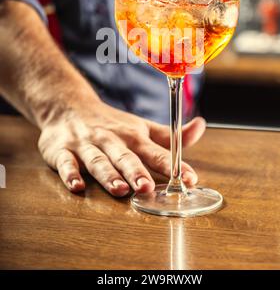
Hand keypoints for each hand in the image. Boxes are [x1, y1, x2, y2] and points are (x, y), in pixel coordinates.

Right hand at [38, 100, 205, 196]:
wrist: (69, 106)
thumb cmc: (111, 123)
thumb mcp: (141, 127)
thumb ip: (170, 135)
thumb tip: (201, 125)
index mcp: (133, 136)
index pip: (156, 151)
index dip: (173, 165)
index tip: (189, 178)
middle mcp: (112, 139)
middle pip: (125, 157)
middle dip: (136, 171)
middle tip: (148, 187)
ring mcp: (87, 145)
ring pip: (98, 160)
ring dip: (108, 174)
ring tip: (119, 189)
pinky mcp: (63, 150)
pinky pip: (66, 162)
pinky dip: (70, 173)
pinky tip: (77, 186)